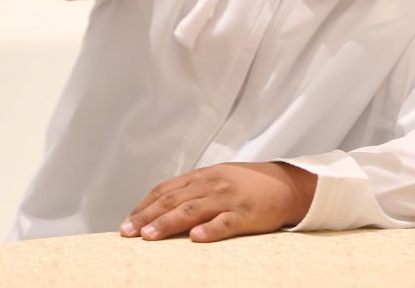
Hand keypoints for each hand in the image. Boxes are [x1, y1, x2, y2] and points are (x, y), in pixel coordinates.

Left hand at [120, 162, 317, 242]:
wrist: (286, 184)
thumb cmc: (249, 184)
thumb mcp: (218, 180)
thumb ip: (193, 190)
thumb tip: (163, 206)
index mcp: (203, 176)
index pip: (166, 190)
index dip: (145, 206)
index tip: (128, 222)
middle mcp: (212, 184)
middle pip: (173, 200)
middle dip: (148, 217)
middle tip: (128, 232)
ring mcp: (228, 198)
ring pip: (193, 210)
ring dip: (168, 223)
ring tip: (149, 236)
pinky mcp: (246, 213)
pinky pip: (226, 222)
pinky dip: (210, 229)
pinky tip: (196, 238)